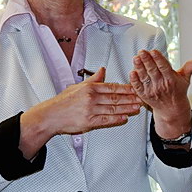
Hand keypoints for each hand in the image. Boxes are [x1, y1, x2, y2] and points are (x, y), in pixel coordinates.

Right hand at [19, 67, 140, 157]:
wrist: (50, 116)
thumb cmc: (63, 102)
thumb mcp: (77, 86)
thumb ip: (93, 79)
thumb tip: (103, 70)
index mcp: (89, 88)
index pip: (112, 87)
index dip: (125, 88)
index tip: (135, 88)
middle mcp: (91, 97)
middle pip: (115, 97)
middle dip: (130, 97)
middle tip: (142, 97)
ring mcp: (90, 109)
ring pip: (113, 108)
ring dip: (127, 108)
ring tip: (137, 107)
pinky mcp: (88, 121)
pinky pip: (106, 119)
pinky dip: (116, 118)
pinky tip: (124, 117)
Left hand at [129, 49, 191, 138]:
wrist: (172, 109)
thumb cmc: (177, 91)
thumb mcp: (185, 79)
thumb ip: (189, 68)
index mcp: (171, 79)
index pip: (164, 67)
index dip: (158, 59)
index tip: (154, 51)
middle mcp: (161, 85)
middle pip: (153, 71)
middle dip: (147, 60)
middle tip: (142, 51)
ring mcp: (152, 91)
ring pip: (144, 77)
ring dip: (139, 67)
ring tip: (136, 58)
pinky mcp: (144, 95)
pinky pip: (138, 87)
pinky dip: (134, 80)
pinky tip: (132, 72)